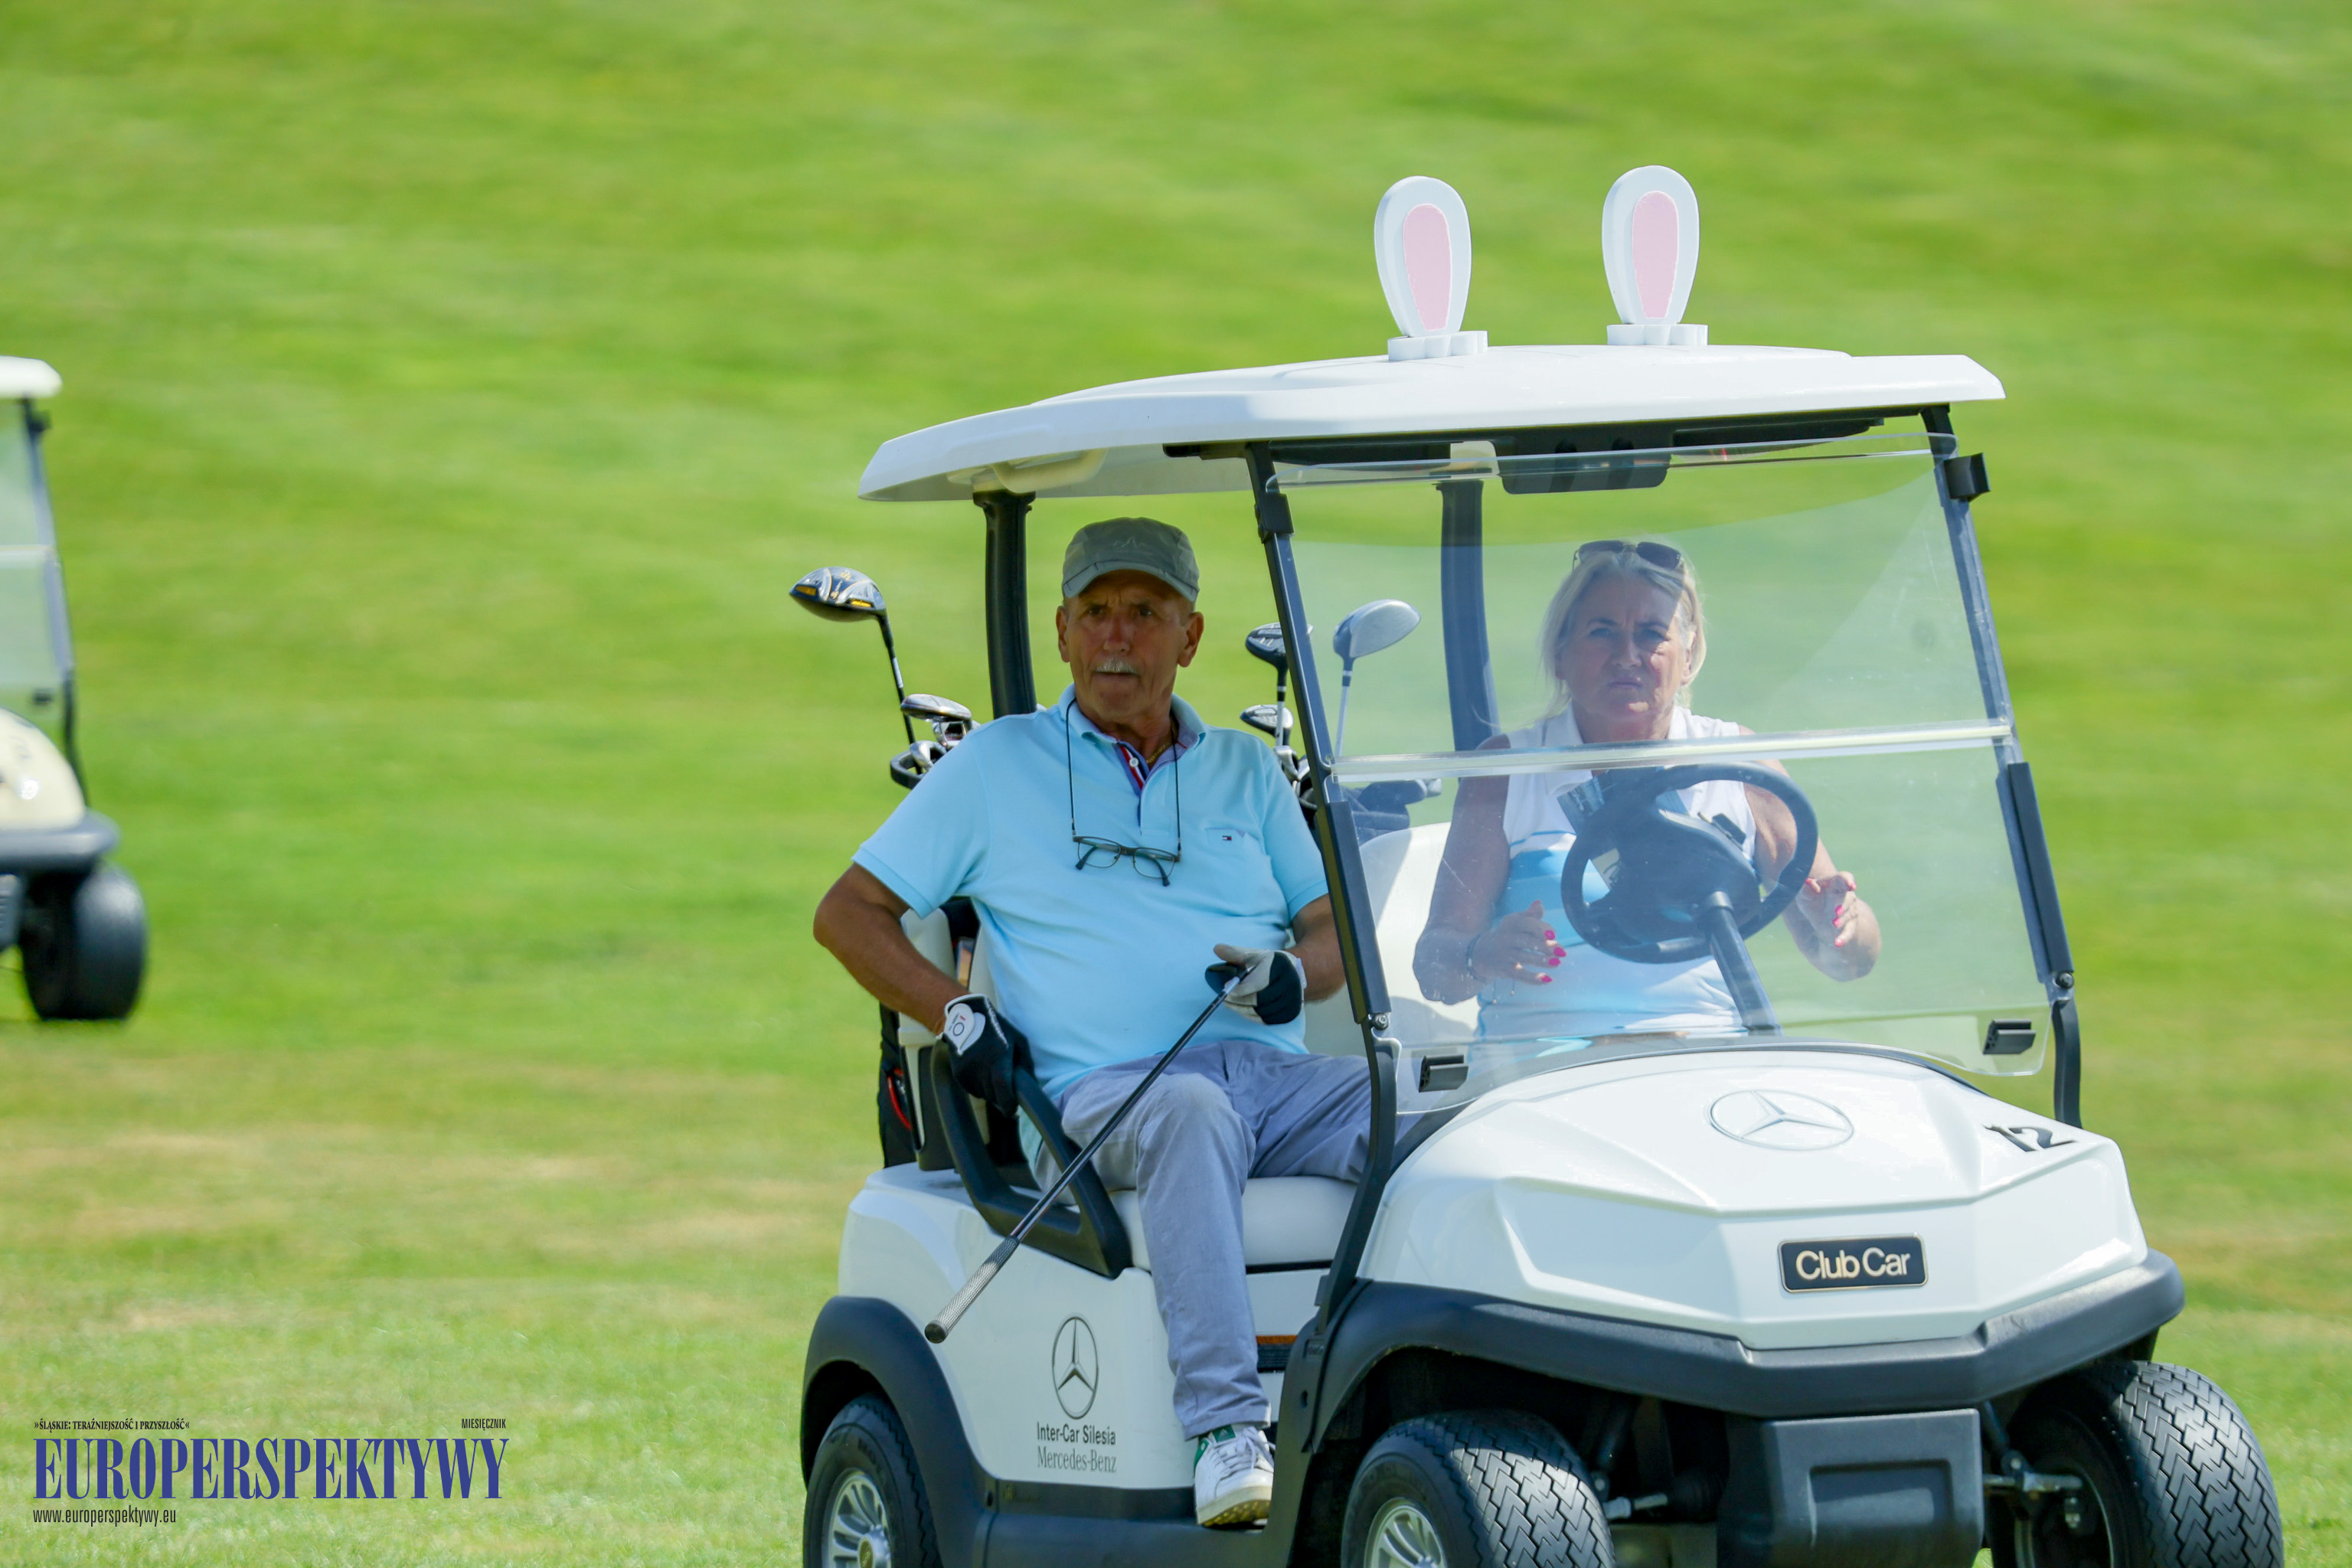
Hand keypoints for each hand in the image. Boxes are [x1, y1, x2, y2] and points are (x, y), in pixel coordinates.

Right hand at [939, 994, 1023, 1114]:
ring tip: (993, 1078)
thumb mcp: (1019, 1040)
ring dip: (990, 1092)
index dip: (1009, 1104)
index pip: (1002, 1089)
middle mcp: (980, 1066)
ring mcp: (966, 1070)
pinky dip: (979, 1087)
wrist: (967, 1015)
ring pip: (982, 1094)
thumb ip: (1026, 1064)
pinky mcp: (957, 1073)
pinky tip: (982, 1075)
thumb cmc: (999, 1028)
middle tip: (1006, 1090)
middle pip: (992, 1095)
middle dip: (1001, 1097)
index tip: (1013, 1111)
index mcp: (998, 1058)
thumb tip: (1031, 1086)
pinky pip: (971, 1090)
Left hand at [1211, 944, 1305, 1025]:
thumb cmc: (1269, 964)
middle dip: (1238, 1002)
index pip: (1257, 983)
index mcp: (1280, 966)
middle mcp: (1291, 983)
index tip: (1225, 989)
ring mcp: (1293, 1000)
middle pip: (1259, 1000)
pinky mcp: (1290, 1012)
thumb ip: (1236, 953)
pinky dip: (1252, 1017)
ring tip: (1231, 1004)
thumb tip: (1217, 948)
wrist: (1294, 973)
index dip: (1239, 989)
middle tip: (1225, 999)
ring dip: (1243, 1010)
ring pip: (1262, 1012)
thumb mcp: (1254, 955)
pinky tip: (1243, 1010)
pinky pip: (1267, 1020)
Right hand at [1468, 901, 1566, 985]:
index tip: (1555, 935)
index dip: (1541, 929)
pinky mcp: (1505, 970)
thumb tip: (1539, 903)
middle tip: (1562, 951)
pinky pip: (1520, 975)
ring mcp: (1504, 955)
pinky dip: (1533, 979)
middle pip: (1526, 941)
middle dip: (1545, 947)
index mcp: (1511, 924)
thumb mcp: (1515, 922)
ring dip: (1542, 961)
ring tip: (1558, 963)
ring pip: (1525, 958)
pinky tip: (1547, 979)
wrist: (1482, 954)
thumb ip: (1530, 915)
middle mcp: (1506, 938)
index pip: (1527, 924)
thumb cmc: (1507, 935)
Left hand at [1796, 872, 1863, 947]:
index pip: (1844, 878)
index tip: (1851, 886)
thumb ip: (1806, 888)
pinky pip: (1849, 932)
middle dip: (1843, 905)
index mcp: (1835, 884)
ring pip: (1849, 915)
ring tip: (1834, 924)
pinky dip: (1844, 938)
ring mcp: (1849, 911)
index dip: (1848, 881)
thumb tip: (1809, 883)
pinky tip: (1837, 943)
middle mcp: (1846, 896)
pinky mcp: (1849, 926)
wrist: (1818, 917)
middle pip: (1849, 898)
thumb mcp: (1804, 895)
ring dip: (1842, 920)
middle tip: (1835, 911)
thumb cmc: (1811, 900)